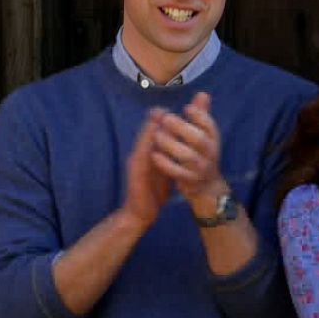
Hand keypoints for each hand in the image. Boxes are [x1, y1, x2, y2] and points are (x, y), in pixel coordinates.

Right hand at [122, 110, 172, 226]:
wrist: (141, 212)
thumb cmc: (154, 191)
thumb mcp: (167, 168)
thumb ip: (173, 153)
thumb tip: (184, 141)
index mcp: (149, 151)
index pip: (156, 131)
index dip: (164, 119)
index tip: (176, 108)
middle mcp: (141, 153)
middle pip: (148, 131)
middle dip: (157, 118)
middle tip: (167, 104)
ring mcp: (136, 161)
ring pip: (143, 140)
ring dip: (150, 127)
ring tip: (158, 114)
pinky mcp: (135, 172)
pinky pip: (140, 156)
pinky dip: (145, 144)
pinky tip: (152, 136)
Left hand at [154, 92, 226, 206]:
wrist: (206, 187)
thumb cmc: (201, 155)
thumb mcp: (203, 135)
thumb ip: (201, 116)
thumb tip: (203, 94)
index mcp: (213, 139)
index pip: (210, 125)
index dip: (200, 116)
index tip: (186, 108)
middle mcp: (210, 153)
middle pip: (199, 140)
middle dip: (182, 128)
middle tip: (166, 118)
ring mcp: (201, 168)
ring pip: (188, 156)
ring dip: (171, 144)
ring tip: (157, 135)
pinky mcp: (191, 181)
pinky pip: (178, 173)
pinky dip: (166, 164)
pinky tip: (154, 155)